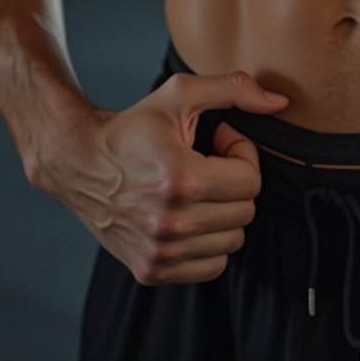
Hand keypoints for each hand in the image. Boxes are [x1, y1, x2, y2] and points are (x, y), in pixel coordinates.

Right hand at [37, 70, 289, 284]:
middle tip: (208, 163)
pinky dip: (208, 243)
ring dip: (223, 213)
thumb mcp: (181, 94)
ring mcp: (160, 252)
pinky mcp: (151, 271)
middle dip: (235, 183)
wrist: (80, 162)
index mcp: (181, 180)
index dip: (241, 154)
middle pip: (245, 213)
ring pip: (232, 242)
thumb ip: (234, 89)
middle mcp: (171, 223)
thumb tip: (280, 103)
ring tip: (197, 188)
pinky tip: (189, 215)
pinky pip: (211, 267)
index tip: (220, 141)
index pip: (251, 182)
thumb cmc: (133, 127)